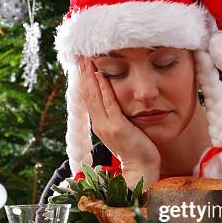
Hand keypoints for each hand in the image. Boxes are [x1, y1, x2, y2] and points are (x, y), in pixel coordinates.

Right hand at [78, 56, 160, 171]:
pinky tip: (100, 74)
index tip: (82, 64)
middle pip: (87, 94)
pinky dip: (104, 88)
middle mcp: (99, 124)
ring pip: (94, 96)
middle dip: (83, 73)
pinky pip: (109, 103)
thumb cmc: (137, 149)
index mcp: (99, 124)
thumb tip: (116, 101)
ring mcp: (106, 125)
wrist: (141, 168)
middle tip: (80, 54)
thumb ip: (117, 116)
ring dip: (89, 76)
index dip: (84, 80)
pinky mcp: (117, 127)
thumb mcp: (123, 129)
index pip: (89, 97)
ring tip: (86, 59)